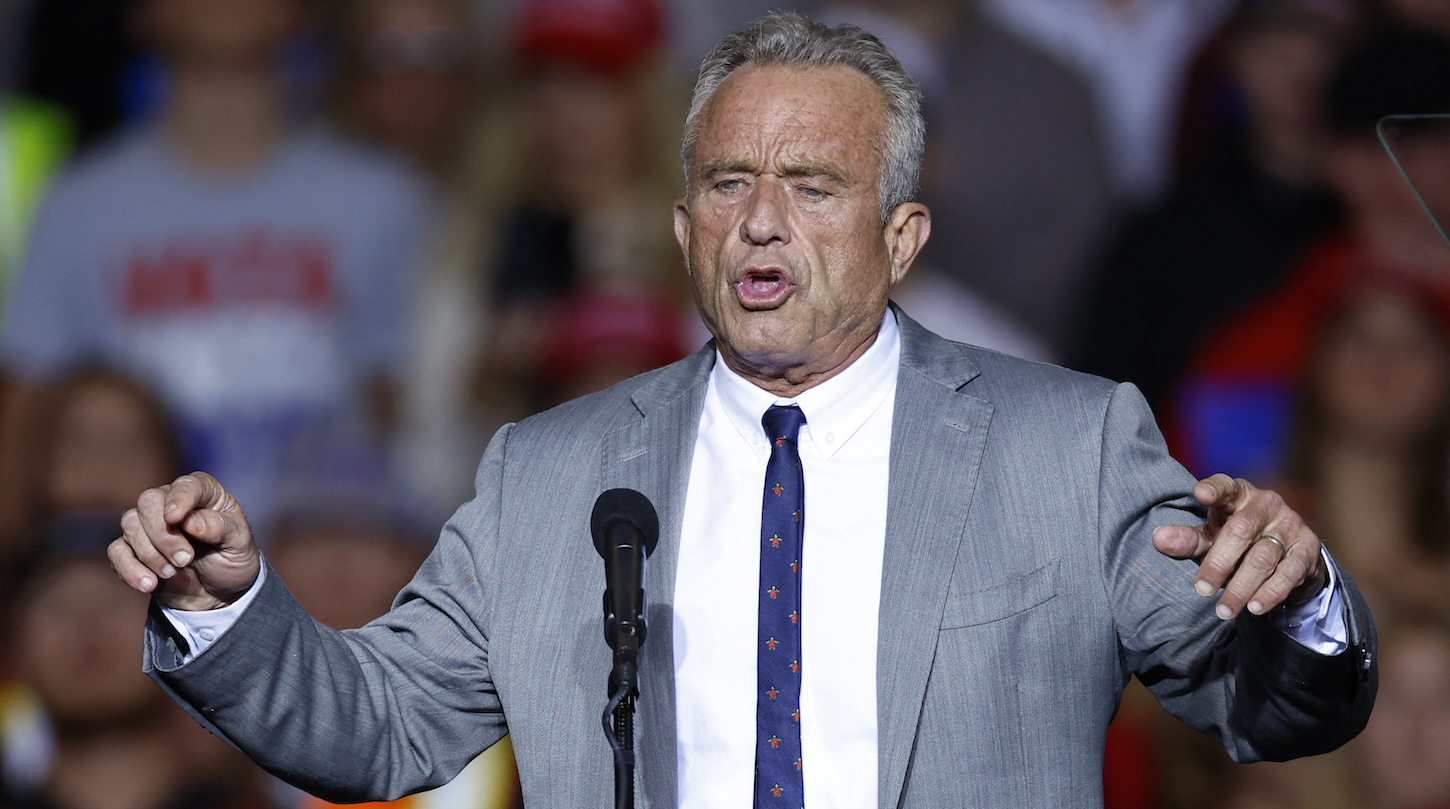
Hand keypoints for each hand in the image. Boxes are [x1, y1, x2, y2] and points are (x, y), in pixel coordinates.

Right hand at [109, 472, 260, 610]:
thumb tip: (190, 521)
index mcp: (204, 493)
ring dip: (150, 554)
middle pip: (149, 501)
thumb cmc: (232, 559)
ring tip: (173, 573)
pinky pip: (116, 551)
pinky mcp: (133, 548)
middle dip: (164, 535)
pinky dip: (130, 569)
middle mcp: (172, 502)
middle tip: (185, 560)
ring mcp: (149, 524)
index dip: (179, 498)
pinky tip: (149, 584)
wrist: (217, 592)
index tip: (176, 518)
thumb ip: (220, 528)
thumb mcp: (239, 543)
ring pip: (130, 524)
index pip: (186, 485)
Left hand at [1152, 474, 1326, 619]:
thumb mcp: (1210, 537)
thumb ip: (1186, 539)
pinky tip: (1254, 608)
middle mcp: (1266, 504)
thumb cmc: (1237, 540)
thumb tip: (1158, 539)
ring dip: (1242, 586)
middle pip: (1241, 530)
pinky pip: (1289, 572)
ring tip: (1223, 610)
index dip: (1214, 488)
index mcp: (1238, 494)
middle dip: (1219, 562)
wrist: (1286, 554)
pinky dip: (1270, 593)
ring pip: (1264, 556)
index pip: (1225, 485)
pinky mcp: (1307, 549)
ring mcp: (1290, 525)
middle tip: (1201, 590)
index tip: (1200, 494)